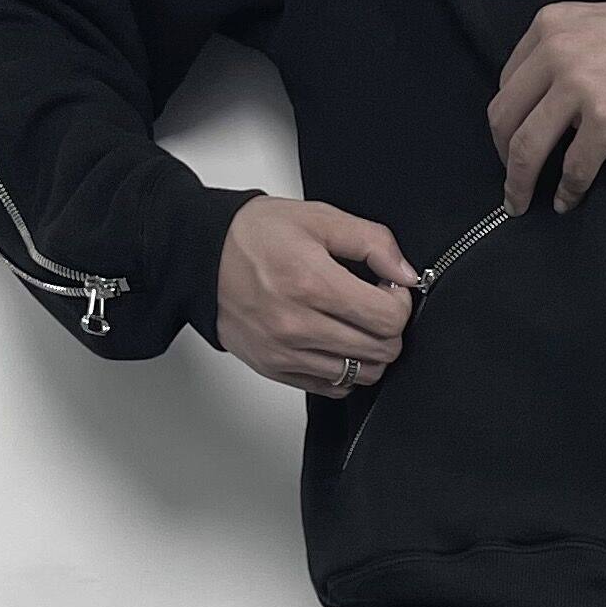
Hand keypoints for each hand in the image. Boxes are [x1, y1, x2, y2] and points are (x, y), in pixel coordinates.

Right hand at [214, 198, 419, 392]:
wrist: (200, 256)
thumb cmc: (253, 235)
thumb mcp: (317, 218)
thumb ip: (371, 242)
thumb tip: (406, 274)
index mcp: (310, 282)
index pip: (388, 318)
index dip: (400, 302)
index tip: (388, 288)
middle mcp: (296, 324)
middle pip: (381, 350)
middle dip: (389, 327)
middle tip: (373, 304)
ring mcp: (284, 352)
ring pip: (362, 374)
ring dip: (371, 351)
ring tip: (355, 323)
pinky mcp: (274, 368)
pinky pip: (332, 387)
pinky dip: (344, 369)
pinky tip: (335, 341)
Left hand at [492, 2, 605, 214]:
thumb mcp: (589, 27)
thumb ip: (559, 53)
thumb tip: (541, 106)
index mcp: (548, 27)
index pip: (507, 83)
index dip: (506, 120)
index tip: (511, 142)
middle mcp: (556, 53)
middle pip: (505, 116)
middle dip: (502, 155)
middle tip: (509, 180)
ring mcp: (578, 86)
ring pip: (527, 146)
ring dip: (519, 181)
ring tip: (519, 201)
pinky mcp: (604, 119)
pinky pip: (574, 166)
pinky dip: (566, 190)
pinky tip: (564, 202)